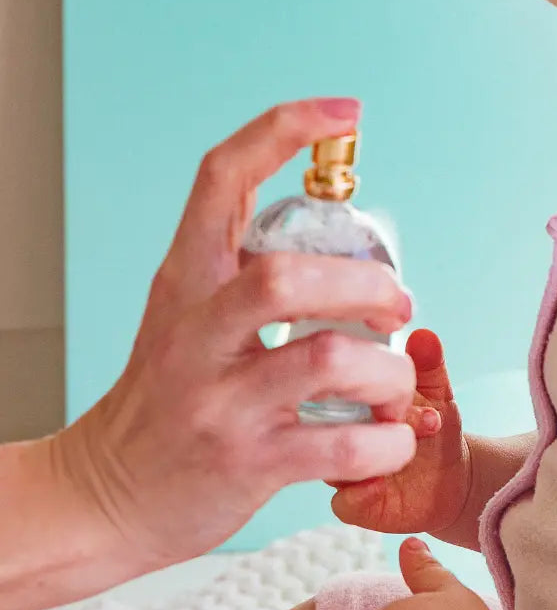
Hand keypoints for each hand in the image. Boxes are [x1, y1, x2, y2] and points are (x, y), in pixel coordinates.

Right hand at [57, 99, 419, 572]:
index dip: (285, 131)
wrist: (106, 496)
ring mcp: (219, 403)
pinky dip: (388, 441)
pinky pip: (344, 447)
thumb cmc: (166, 398)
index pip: (222, 179)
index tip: (345, 113)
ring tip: (394, 384)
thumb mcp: (186, 318)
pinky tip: (389, 438)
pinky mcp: (248, 465)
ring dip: (388, 371)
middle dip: (366, 283)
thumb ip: (247, 276)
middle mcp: (195, 335)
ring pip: (330, 361)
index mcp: (185, 282)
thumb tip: (344, 248)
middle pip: (286, 277)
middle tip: (398, 304)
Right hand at [328, 329, 471, 537]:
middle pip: (327, 419)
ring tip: (408, 443)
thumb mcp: (436, 390)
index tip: (412, 382)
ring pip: (331, 460)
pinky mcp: (353, 503)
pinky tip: (382, 481)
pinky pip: (344, 501)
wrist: (451, 479)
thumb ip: (430, 364)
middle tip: (419, 417)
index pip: (336, 379)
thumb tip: (424, 337)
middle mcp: (336, 431)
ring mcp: (339, 468)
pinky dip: (363, 492)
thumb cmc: (434, 425)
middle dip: (375, 413)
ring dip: (372, 451)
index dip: (373, 378)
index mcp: (347, 396)